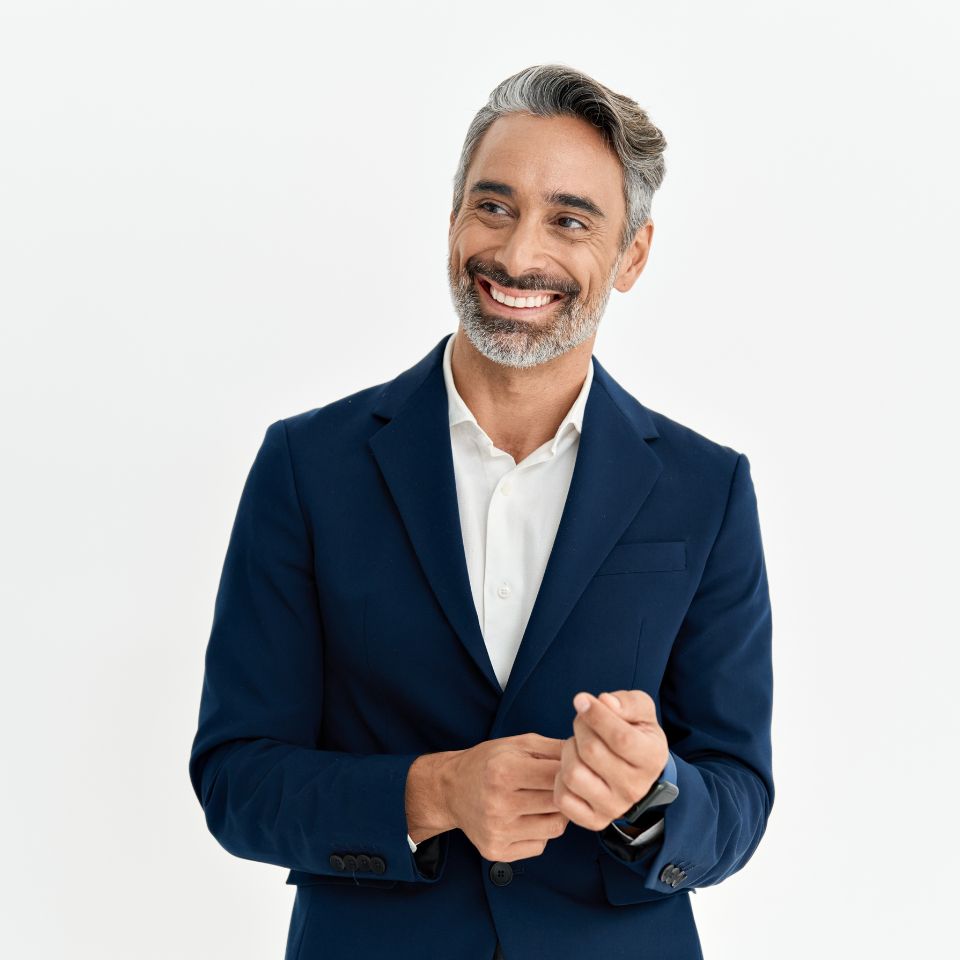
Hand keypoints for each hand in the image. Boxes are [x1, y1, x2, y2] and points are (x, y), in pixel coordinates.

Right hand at [445, 733, 569, 862]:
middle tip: (561, 785)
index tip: (572, 769)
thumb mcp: (517, 743)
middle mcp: (498, 804)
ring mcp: (497, 831)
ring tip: (543, 800)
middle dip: (565, 793)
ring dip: (556, 814)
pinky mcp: (497, 852)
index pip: (557, 775)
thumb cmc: (487, 762)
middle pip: (558, 803)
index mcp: (503, 771)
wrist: (451, 789)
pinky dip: (541, 832)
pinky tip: (528, 817)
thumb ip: (554, 748)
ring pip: (555, 828)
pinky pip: (540, 845)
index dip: (570, 771)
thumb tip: (588, 755)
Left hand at [553, 689, 668, 830]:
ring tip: (579, 745)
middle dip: (580, 727)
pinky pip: (563, 798)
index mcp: (652, 758)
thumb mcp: (641, 710)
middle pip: (591, 751)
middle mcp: (635, 788)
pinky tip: (573, 766)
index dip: (596, 715)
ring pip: (573, 774)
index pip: (620, 738)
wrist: (636, 770)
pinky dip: (559, 778)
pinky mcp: (594, 820)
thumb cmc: (635, 733)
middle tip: (583, 722)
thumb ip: (627, 702)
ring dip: (568, 751)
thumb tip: (605, 702)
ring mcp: (614, 807)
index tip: (581, 699)